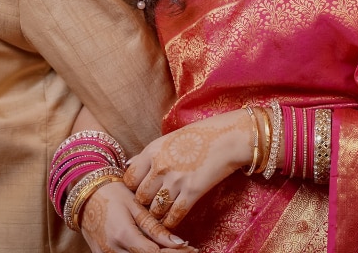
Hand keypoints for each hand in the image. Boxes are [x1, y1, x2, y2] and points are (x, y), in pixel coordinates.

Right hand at [79, 180, 196, 252]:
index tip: (191, 248)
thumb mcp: (135, 206)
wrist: (85, 194)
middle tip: (186, 250)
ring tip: (171, 249)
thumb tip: (178, 242)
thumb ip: (155, 227)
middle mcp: (112, 250)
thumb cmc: (112, 194)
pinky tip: (154, 248)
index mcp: (123, 235)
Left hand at [124, 110, 253, 228]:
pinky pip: (174, 215)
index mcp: (152, 151)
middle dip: (143, 204)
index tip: (138, 192)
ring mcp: (176, 180)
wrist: (228, 137)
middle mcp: (160, 166)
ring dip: (157, 215)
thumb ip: (148, 155)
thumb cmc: (199, 136)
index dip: (132, 189)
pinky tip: (171, 221)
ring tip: (160, 216)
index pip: (129, 179)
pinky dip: (170, 222)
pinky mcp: (192, 192)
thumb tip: (129, 165)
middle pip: (140, 197)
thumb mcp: (168, 139)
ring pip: (155, 209)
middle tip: (149, 206)